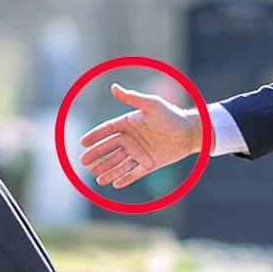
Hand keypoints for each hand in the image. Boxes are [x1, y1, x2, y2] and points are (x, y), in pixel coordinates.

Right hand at [79, 84, 202, 188]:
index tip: (83, 142)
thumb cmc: (171, 115)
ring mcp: (140, 152)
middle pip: (110, 149)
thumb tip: (113, 87)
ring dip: (108, 170)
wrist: (190, 132)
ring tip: (97, 178)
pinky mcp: (149, 164)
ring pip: (120, 163)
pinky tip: (114, 184)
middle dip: (97, 155)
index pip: (107, 130)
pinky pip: (135, 173)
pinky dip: (125, 178)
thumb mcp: (151, 104)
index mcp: (129, 123)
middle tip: (84, 162)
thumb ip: (132, 98)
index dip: (95, 136)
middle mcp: (132, 139)